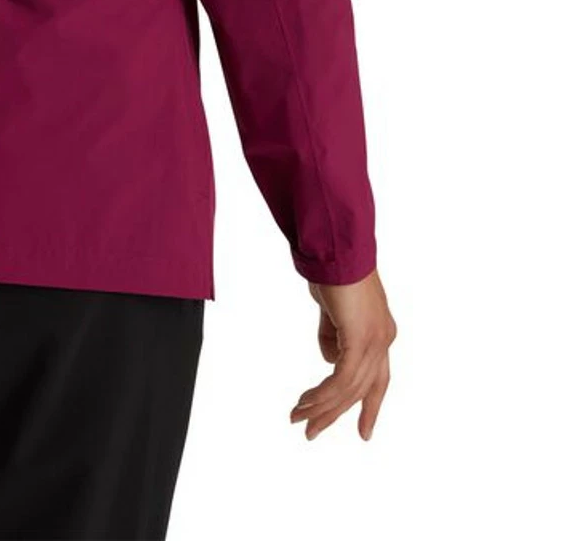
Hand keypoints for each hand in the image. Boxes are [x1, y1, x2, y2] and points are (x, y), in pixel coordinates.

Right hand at [290, 267, 395, 440]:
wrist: (334, 245)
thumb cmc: (330, 265)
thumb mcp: (331, 306)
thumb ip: (333, 332)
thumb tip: (330, 360)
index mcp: (380, 332)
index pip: (377, 380)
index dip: (369, 407)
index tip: (364, 434)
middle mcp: (383, 340)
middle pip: (362, 390)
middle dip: (335, 414)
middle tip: (311, 433)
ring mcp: (375, 340)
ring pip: (349, 389)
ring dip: (321, 407)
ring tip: (297, 417)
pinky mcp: (360, 338)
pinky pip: (341, 379)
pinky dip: (323, 394)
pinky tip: (306, 402)